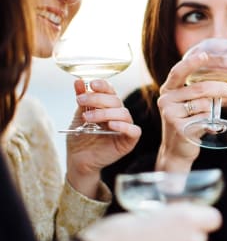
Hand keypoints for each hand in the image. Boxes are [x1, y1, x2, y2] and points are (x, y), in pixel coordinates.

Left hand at [67, 79, 140, 197]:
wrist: (78, 159)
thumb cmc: (80, 138)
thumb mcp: (78, 116)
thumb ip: (82, 100)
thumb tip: (79, 81)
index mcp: (108, 106)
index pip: (110, 91)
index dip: (103, 85)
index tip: (91, 84)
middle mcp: (118, 114)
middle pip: (116, 100)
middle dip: (98, 99)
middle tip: (80, 101)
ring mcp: (125, 127)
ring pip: (123, 113)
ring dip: (105, 113)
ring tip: (87, 118)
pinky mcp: (129, 141)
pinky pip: (134, 130)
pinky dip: (123, 126)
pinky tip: (111, 125)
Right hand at [81, 204, 221, 240]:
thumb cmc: (115, 235)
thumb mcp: (145, 212)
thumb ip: (168, 214)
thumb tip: (178, 212)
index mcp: (186, 221)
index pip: (213, 218)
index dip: (202, 217)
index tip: (188, 217)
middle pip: (200, 239)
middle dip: (187, 236)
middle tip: (164, 234)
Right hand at [155, 53, 226, 171]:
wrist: (177, 150)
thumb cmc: (188, 123)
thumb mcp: (190, 104)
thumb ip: (200, 92)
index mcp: (168, 90)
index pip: (179, 71)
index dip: (193, 62)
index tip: (206, 55)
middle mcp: (166, 99)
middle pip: (200, 88)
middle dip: (221, 88)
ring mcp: (170, 114)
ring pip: (204, 104)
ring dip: (214, 110)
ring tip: (209, 118)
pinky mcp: (178, 127)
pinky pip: (204, 119)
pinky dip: (212, 123)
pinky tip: (209, 128)